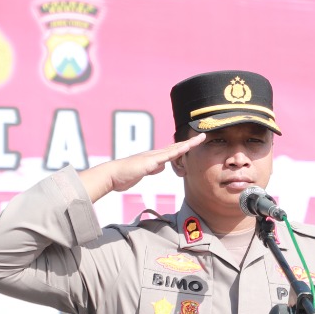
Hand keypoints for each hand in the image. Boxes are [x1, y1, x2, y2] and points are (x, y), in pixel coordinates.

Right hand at [79, 135, 202, 200]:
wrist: (111, 175)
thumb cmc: (123, 176)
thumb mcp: (142, 173)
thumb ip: (152, 169)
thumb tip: (162, 167)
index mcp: (153, 158)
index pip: (171, 152)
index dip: (183, 147)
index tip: (193, 144)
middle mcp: (154, 154)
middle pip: (176, 147)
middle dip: (190, 142)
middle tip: (203, 136)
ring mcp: (152, 156)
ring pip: (174, 148)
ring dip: (188, 144)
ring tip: (201, 138)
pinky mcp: (150, 161)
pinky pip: (167, 155)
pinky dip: (178, 151)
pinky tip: (186, 148)